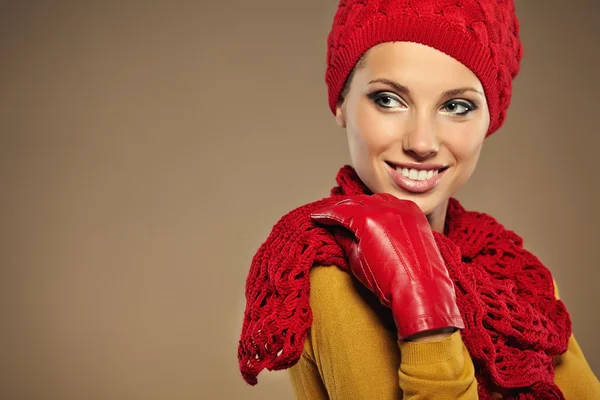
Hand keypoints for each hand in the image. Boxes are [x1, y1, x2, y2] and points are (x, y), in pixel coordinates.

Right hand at [311, 193, 463, 339]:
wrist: (421, 293)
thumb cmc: (389, 283)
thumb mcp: (357, 262)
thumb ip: (346, 240)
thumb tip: (338, 230)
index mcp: (367, 220)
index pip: (340, 211)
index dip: (326, 214)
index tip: (317, 217)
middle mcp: (386, 209)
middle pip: (356, 201)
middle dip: (342, 208)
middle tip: (331, 215)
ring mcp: (403, 210)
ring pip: (376, 199)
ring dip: (362, 205)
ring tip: (353, 214)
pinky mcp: (416, 216)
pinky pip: (395, 204)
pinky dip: (382, 207)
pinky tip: (377, 215)